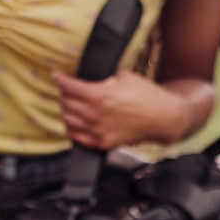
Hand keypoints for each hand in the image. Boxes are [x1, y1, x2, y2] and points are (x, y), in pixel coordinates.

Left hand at [52, 70, 185, 149]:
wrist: (162, 117)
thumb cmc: (146, 95)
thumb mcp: (124, 77)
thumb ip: (104, 78)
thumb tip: (92, 80)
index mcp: (99, 95)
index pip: (69, 86)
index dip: (60, 79)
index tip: (57, 76)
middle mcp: (95, 114)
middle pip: (65, 103)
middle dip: (64, 94)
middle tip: (68, 90)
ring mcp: (97, 130)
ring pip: (67, 120)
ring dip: (66, 111)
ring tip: (71, 106)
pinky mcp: (102, 143)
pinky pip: (76, 137)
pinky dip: (72, 129)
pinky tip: (75, 123)